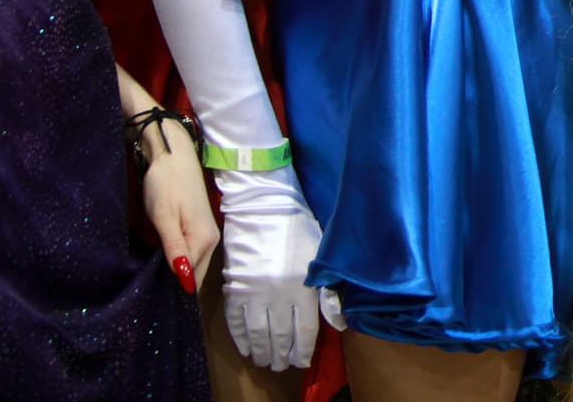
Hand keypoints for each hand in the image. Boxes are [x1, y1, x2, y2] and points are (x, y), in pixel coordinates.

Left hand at [139, 121, 216, 293]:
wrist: (174, 157)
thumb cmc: (165, 185)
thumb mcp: (163, 217)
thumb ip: (174, 247)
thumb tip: (183, 279)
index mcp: (203, 240)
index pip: (192, 280)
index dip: (173, 292)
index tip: (151, 298)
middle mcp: (211, 241)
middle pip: (194, 275)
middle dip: (175, 286)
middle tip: (147, 291)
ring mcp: (208, 235)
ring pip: (193, 266)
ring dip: (176, 274)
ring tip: (151, 279)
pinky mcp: (200, 229)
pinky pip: (191, 255)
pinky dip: (178, 263)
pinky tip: (161, 262)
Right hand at [214, 167, 324, 370]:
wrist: (263, 205)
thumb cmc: (297, 226)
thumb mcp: (320, 255)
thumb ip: (328, 291)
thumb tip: (338, 322)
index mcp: (304, 286)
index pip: (305, 330)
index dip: (304, 350)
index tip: (302, 361)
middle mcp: (279, 294)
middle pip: (280, 336)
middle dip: (282, 355)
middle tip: (282, 366)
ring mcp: (254, 293)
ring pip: (257, 333)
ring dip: (262, 352)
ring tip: (265, 361)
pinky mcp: (234, 287)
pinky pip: (235, 321)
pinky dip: (240, 338)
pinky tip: (246, 348)